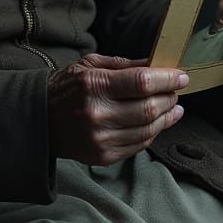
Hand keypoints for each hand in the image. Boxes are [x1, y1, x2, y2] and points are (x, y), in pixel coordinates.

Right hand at [47, 53, 187, 165]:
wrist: (40, 120)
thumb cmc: (67, 88)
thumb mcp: (89, 65)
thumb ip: (124, 65)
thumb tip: (155, 65)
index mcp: (94, 85)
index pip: (141, 83)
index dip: (167, 79)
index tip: (181, 76)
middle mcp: (98, 114)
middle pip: (149, 108)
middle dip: (169, 97)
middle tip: (176, 90)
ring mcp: (101, 139)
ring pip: (148, 129)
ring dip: (167, 117)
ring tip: (173, 107)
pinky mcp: (103, 156)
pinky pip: (139, 145)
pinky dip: (153, 132)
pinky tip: (157, 122)